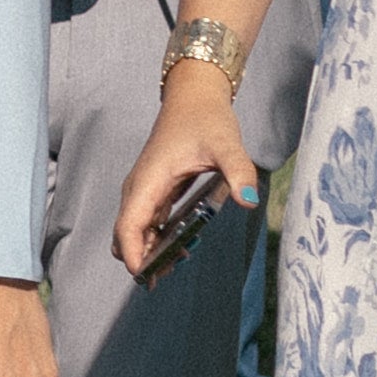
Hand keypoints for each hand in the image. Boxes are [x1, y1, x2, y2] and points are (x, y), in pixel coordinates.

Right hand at [114, 67, 263, 277]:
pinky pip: (145, 222)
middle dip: (140, 260)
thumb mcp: (226, 144)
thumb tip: (250, 200)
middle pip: (125, 234)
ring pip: (133, 230)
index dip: (134, 254)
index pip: (128, 226)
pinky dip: (155, 240)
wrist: (193, 97)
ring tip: (174, 268)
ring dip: (148, 252)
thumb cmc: (205, 118)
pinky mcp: (152, 189)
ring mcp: (143, 189)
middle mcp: (139, 188)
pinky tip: (180, 249)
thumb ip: (239, 172)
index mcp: (148, 181)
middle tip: (164, 280)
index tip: (147, 276)